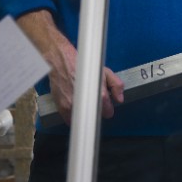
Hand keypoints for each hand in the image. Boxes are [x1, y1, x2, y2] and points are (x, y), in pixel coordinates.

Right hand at [24, 11, 121, 125]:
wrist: (61, 62)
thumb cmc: (83, 66)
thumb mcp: (105, 71)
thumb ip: (116, 85)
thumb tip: (120, 99)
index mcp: (98, 92)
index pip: (107, 111)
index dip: (108, 110)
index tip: (107, 108)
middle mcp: (85, 100)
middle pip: (95, 117)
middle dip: (97, 112)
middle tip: (95, 104)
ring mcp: (73, 105)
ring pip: (83, 119)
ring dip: (85, 114)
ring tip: (85, 103)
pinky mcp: (62, 108)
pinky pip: (70, 120)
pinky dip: (74, 116)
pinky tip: (76, 106)